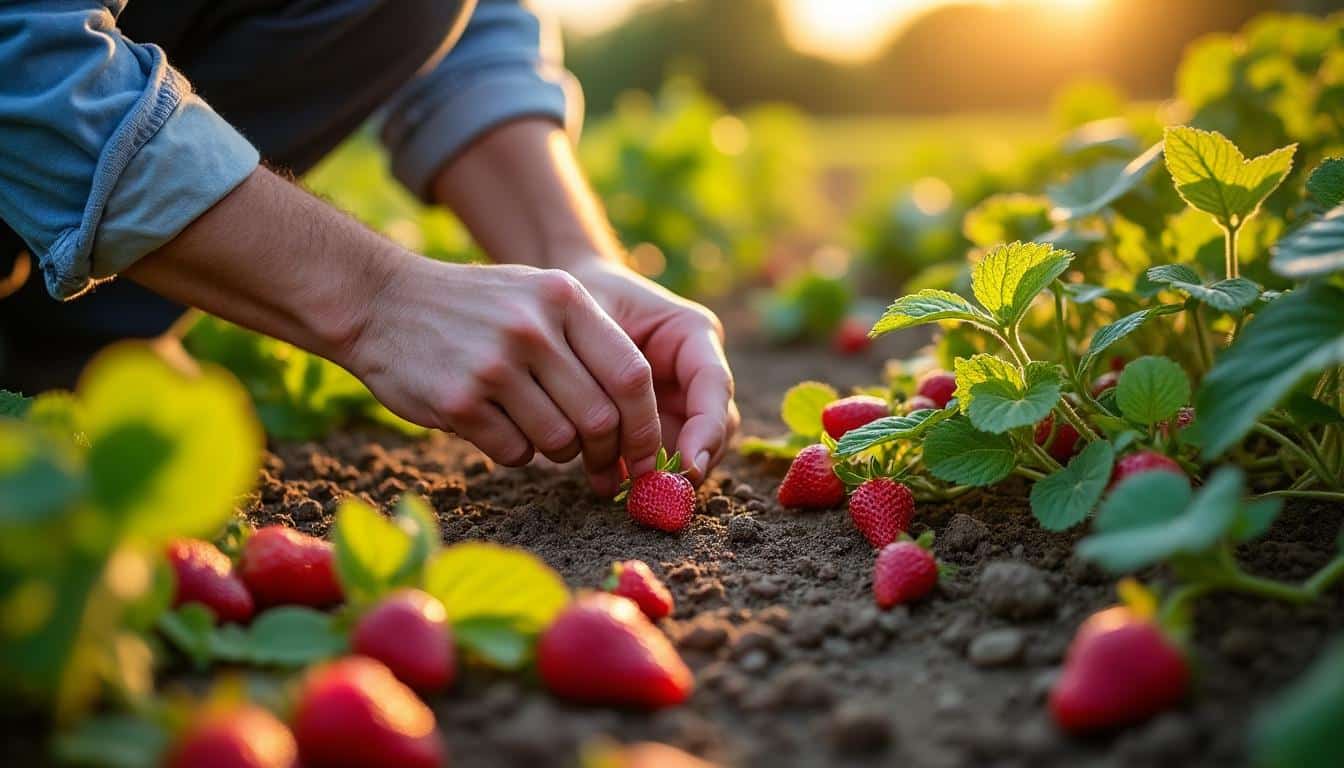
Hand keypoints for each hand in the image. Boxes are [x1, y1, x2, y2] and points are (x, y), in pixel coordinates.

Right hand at [343, 259, 662, 493]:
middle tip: (600, 466)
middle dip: (606, 452)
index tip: (648, 454)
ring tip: (536, 429)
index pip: (633, 374)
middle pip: (600, 418)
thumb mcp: (537, 297)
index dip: (646, 424)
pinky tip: (495, 426)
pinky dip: (514, 452)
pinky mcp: (459, 401)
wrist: (382, 302)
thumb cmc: (476, 308)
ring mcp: (494, 365)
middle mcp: (533, 328)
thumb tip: (644, 417)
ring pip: (559, 441)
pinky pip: (514, 452)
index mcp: (564, 299)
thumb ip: (590, 341)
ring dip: (557, 451)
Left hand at [568, 258, 738, 484]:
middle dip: (693, 461)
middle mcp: (696, 370)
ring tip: (633, 492)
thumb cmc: (583, 298)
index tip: (690, 465)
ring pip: (694, 449)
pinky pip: (661, 457)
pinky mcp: (659, 423)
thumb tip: (619, 424)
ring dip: (667, 474)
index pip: (714, 384)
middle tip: (662, 492)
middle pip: (716, 426)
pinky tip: (613, 485)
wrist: (567, 301)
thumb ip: (614, 363)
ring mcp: (681, 400)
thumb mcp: (595, 315)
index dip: (707, 429)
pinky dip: (642, 476)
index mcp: (692, 333)